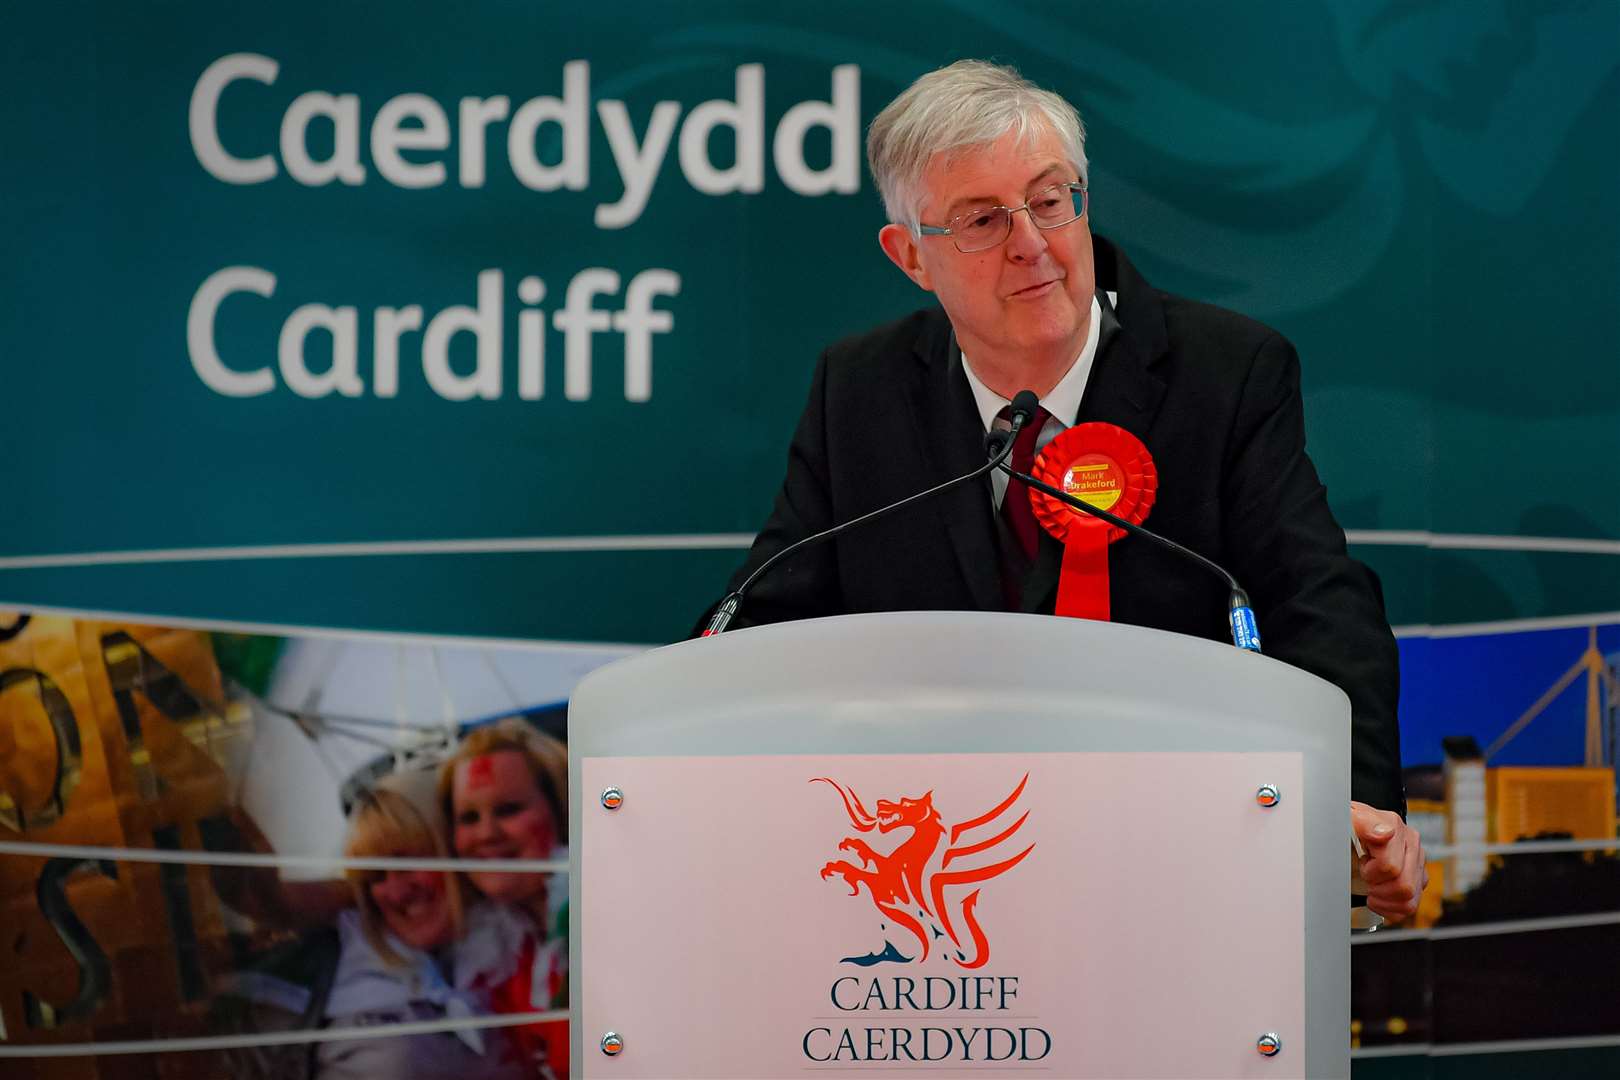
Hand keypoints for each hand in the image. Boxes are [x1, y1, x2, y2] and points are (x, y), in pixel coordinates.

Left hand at [1351, 801, 1426, 922]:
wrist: (1346, 833)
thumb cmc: (1345, 827)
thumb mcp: (1346, 820)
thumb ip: (1364, 823)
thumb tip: (1385, 833)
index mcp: (1394, 827)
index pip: (1390, 867)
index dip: (1370, 871)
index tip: (1362, 863)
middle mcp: (1411, 844)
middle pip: (1404, 886)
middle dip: (1378, 887)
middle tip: (1365, 878)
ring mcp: (1417, 863)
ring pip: (1409, 900)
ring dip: (1384, 900)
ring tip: (1371, 887)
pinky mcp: (1418, 879)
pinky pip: (1409, 907)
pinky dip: (1389, 908)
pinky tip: (1378, 896)